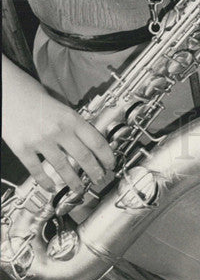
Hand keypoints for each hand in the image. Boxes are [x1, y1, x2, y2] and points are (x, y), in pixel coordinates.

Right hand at [2, 57, 114, 193]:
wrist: (7, 91)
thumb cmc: (31, 93)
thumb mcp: (59, 104)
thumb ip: (71, 120)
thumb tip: (85, 137)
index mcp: (70, 117)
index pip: (96, 140)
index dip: (106, 156)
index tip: (110, 163)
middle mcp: (58, 130)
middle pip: (83, 156)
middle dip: (94, 171)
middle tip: (99, 179)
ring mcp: (40, 141)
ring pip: (63, 167)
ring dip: (73, 181)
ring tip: (79, 188)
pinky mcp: (22, 148)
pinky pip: (37, 170)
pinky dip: (45, 181)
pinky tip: (51, 187)